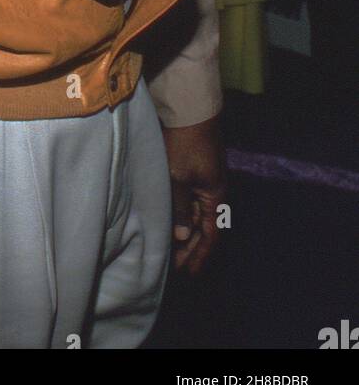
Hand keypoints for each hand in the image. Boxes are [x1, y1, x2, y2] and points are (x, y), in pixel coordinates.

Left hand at [161, 114, 226, 274]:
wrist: (190, 110)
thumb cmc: (185, 143)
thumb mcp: (179, 177)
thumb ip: (180, 207)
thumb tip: (184, 236)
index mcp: (215, 196)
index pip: (211, 235)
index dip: (200, 255)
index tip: (189, 274)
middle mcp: (213, 191)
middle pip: (205, 228)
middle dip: (192, 249)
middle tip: (175, 267)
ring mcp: (204, 180)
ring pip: (196, 215)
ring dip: (186, 233)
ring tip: (171, 249)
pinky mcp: (194, 170)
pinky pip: (190, 201)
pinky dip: (182, 215)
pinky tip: (170, 221)